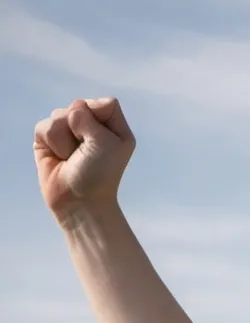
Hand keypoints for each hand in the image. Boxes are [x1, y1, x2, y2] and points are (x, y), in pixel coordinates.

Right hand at [34, 98, 135, 224]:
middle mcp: (92, 128)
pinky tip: (59, 158)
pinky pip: (43, 126)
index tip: (102, 139)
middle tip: (86, 153)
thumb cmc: (100, 175)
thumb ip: (88, 115)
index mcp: (114, 129)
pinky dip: (51, 143)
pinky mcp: (48, 139)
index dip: (99, 117)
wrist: (79, 201)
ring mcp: (69, 132)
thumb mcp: (107, 142)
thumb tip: (68, 111)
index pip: (105, 103)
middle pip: (78, 105)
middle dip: (79, 129)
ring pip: (59, 115)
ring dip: (65, 140)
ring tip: (72, 158)